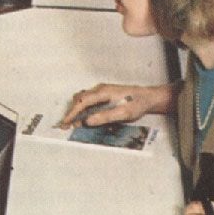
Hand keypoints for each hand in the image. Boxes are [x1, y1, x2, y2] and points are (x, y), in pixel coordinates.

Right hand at [60, 82, 176, 128]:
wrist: (147, 97)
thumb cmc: (137, 104)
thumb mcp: (123, 113)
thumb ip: (104, 116)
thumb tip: (87, 121)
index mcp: (103, 92)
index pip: (82, 102)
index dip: (72, 113)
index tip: (65, 122)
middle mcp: (99, 89)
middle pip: (79, 99)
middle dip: (71, 112)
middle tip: (66, 125)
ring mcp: (101, 90)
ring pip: (82, 98)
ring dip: (76, 110)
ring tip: (73, 122)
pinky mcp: (103, 94)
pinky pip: (88, 99)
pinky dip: (82, 108)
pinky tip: (83, 116)